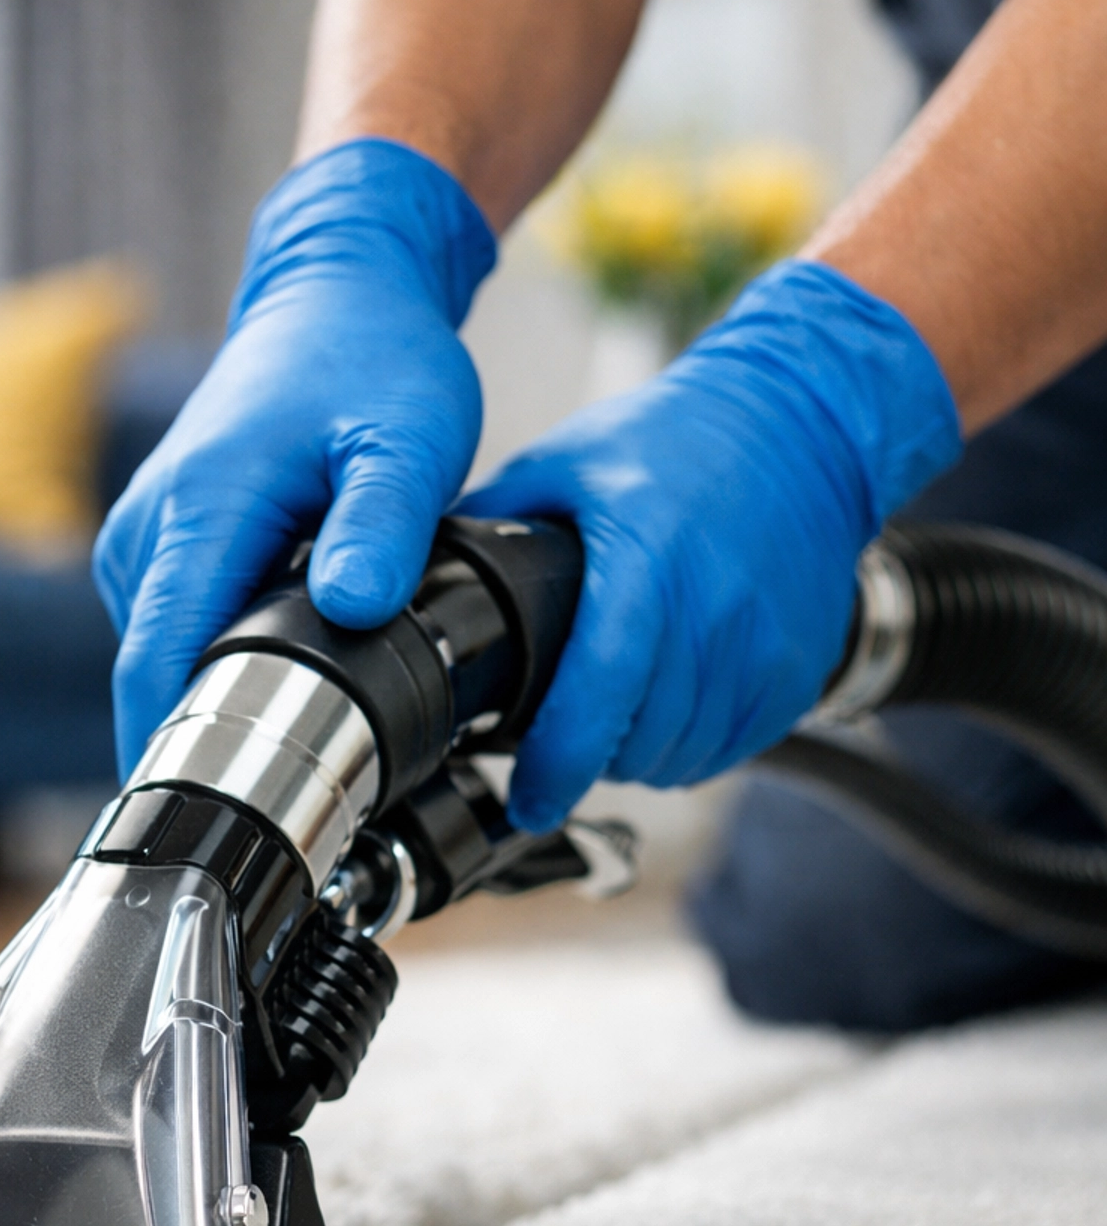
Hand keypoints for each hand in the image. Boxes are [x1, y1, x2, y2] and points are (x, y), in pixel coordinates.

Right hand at [94, 139, 494, 775]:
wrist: (339, 291)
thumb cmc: (375, 360)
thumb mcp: (412, 440)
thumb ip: (383, 526)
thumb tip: (350, 609)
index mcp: (200, 514)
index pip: (159, 668)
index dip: (177, 759)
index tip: (212, 833)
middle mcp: (149, 532)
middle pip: (158, 681)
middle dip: (217, 750)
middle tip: (301, 814)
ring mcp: (145, 540)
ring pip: (169, 662)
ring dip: (226, 705)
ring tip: (312, 747)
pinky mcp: (160, 548)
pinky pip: (181, 633)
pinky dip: (228, 664)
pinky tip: (295, 683)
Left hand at [461, 262, 961, 830]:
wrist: (805, 426)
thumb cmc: (677, 441)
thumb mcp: (567, 463)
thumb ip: (494, 525)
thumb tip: (420, 579)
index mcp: (645, 565)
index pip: (595, 700)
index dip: (554, 767)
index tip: (527, 798)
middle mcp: (713, 616)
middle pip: (634, 745)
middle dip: (587, 754)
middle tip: (563, 730)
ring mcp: (763, 651)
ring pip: (679, 758)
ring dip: (636, 754)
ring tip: (616, 712)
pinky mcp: (796, 673)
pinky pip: (728, 750)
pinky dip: (688, 745)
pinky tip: (668, 704)